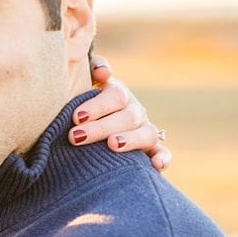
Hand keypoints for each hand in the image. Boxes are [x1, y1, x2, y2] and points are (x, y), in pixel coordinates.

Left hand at [74, 56, 171, 172]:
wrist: (81, 128)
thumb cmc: (75, 106)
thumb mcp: (79, 84)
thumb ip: (91, 70)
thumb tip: (103, 73)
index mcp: (116, 94)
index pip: (115, 96)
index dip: (97, 105)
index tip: (76, 117)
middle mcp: (133, 111)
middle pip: (127, 117)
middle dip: (101, 127)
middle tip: (76, 137)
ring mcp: (143, 130)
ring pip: (147, 133)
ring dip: (131, 140)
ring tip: (112, 144)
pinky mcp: (149, 149)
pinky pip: (161, 153)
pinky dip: (162, 158)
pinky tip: (156, 166)